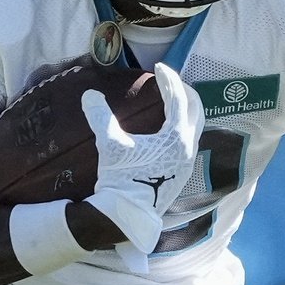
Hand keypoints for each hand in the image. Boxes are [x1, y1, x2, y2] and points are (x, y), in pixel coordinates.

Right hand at [81, 63, 201, 271]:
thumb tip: (89, 94)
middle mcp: (188, 149)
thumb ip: (100, 116)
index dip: (168, 80)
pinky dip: (183, 127)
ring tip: (173, 101)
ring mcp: (188, 163)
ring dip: (187, 110)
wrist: (126, 216)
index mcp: (176, 138)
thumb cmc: (120, 180)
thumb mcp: (109, 145)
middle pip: (196, 109)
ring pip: (196, 127)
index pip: (177, 99)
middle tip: (170, 80)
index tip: (159, 68)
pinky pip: (190, 141)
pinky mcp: (182, 174)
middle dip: (184, 91)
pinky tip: (169, 130)